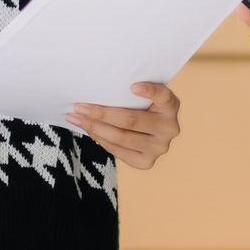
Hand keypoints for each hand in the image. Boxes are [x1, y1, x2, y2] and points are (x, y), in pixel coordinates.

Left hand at [66, 82, 181, 169]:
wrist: (150, 132)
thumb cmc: (142, 107)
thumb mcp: (144, 96)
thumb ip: (132, 92)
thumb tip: (99, 88)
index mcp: (172, 106)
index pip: (163, 96)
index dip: (149, 91)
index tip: (132, 87)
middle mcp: (170, 128)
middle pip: (131, 120)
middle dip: (101, 113)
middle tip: (80, 107)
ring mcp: (159, 148)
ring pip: (121, 138)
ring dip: (95, 128)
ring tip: (77, 118)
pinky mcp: (147, 162)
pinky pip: (118, 151)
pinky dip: (100, 140)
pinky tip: (89, 130)